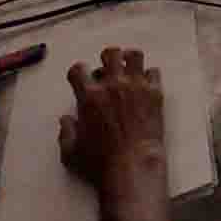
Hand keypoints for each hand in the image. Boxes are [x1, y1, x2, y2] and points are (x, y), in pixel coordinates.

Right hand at [59, 47, 165, 202]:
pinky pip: (154, 72)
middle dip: (106, 58)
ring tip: (128, 69)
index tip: (81, 79)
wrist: (132, 166)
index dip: (77, 73)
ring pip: (134, 55)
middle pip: (110, 53)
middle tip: (108, 69)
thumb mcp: (70, 152)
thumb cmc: (99, 163)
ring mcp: (135, 86)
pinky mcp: (154, 93)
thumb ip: (65, 132)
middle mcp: (112, 85)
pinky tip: (145, 85)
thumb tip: (66, 120)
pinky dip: (149, 76)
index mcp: (89, 96)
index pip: (78, 69)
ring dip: (129, 60)